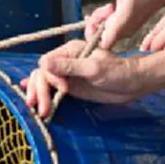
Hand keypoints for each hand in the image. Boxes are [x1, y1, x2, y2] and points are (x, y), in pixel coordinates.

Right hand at [20, 40, 150, 117]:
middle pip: (41, 74)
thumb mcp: (94, 69)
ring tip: (41, 112)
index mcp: (70, 51)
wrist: (132, 83)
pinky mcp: (68, 87)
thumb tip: (44, 64)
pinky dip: (41, 95)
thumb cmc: (118, 72)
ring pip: (42, 82)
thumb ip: (69, 66)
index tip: (64, 89)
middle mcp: (64, 61)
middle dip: (39, 91)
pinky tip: (32, 101)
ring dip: (38, 96)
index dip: (50, 78)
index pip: (46, 63)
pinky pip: (50, 90)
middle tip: (42, 109)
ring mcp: (65, 75)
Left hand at [84, 0, 164, 48]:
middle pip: (100, 37)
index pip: (100, 44)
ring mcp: (129, 29)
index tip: (91, 17)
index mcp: (122, 23)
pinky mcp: (131, 26)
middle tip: (105, 7)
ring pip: (106, 32)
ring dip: (102, 19)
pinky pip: (113, 28)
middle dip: (95, 22)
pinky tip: (113, 6)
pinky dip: (109, 18)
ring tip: (110, 5)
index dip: (91, 34)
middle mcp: (125, 30)